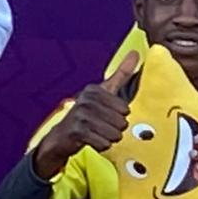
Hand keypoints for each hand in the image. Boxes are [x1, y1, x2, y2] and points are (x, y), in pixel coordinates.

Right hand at [32, 51, 137, 177]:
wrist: (61, 137)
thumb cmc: (88, 114)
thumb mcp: (104, 91)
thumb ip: (121, 74)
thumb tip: (136, 52)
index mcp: (95, 90)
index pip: (125, 109)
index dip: (119, 116)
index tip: (105, 114)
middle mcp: (86, 100)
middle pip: (122, 123)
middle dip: (115, 129)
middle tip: (100, 126)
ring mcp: (80, 116)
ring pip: (114, 135)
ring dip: (108, 138)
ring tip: (96, 133)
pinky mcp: (77, 132)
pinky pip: (104, 144)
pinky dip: (101, 146)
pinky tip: (90, 140)